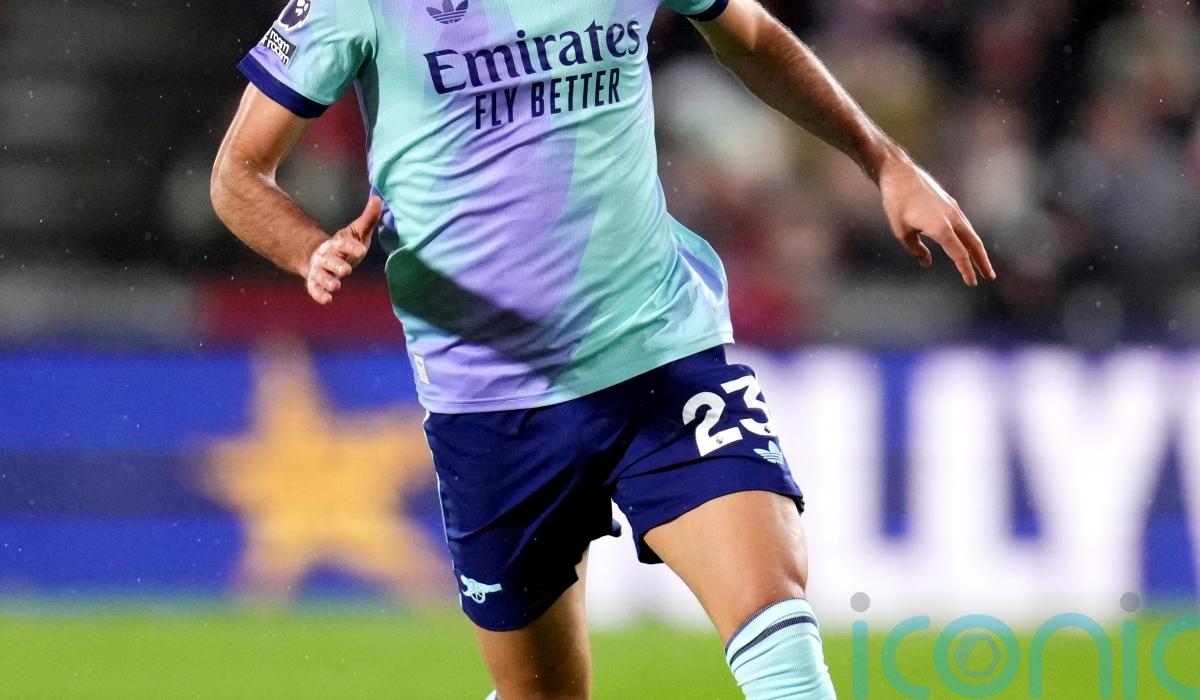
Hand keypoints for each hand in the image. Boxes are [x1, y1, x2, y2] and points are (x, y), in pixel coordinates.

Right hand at [305, 196, 382, 304]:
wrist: (317, 256)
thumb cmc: (343, 246)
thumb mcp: (356, 232)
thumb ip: (368, 219)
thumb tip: (378, 199)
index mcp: (336, 243)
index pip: (343, 243)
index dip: (351, 246)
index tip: (361, 250)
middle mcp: (326, 257)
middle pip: (330, 260)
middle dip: (337, 265)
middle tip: (347, 271)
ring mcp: (319, 270)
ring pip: (321, 275)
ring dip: (327, 281)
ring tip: (336, 286)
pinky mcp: (315, 282)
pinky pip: (315, 289)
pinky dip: (319, 295)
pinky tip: (327, 300)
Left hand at [877, 153, 994, 286]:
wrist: (899, 173)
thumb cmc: (896, 203)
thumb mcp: (901, 231)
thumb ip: (916, 249)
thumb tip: (927, 262)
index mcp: (941, 228)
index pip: (959, 254)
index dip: (966, 270)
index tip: (972, 283)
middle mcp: (952, 217)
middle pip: (973, 243)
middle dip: (982, 261)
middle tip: (990, 276)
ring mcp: (953, 208)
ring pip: (970, 232)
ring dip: (976, 249)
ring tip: (980, 262)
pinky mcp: (949, 202)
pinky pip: (963, 223)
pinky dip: (967, 236)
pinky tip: (964, 242)